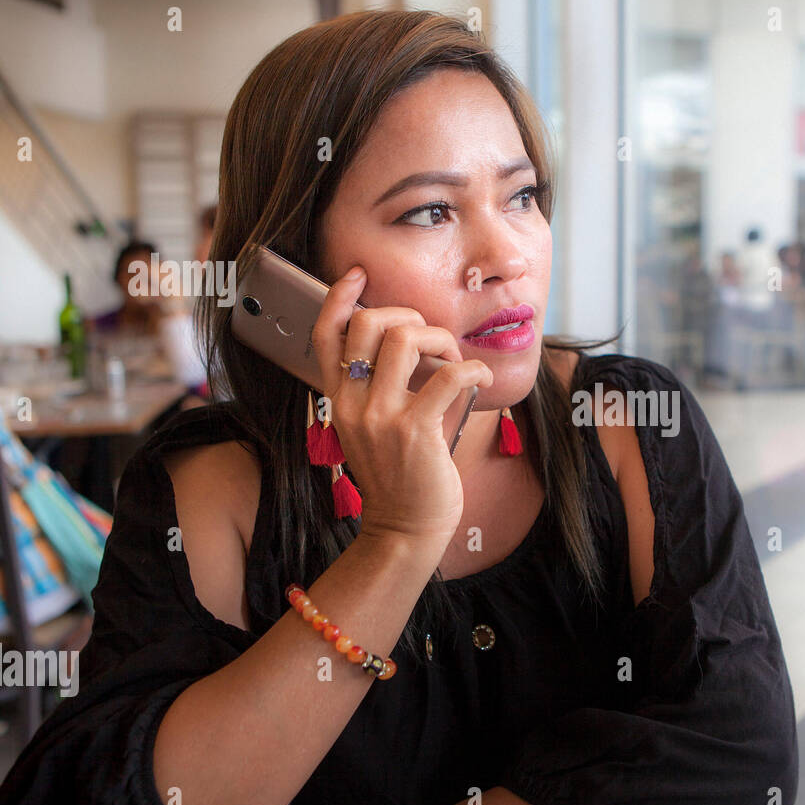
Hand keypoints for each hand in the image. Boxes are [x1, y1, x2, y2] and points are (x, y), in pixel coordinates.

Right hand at [311, 265, 492, 548]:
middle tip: (431, 338)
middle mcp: (352, 404)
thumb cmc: (399, 477)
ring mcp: (380, 417)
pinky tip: (480, 377)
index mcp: (338, 400)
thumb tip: (413, 348)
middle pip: (367, 324)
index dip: (338, 297)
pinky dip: (472, 367)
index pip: (324, 335)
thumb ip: (378, 391)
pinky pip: (446, 375)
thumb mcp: (371, 429)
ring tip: (455, 358)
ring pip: (405, 340)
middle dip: (407, 316)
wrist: (404, 529)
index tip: (357, 274)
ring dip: (441, 338)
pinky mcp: (415, 430)